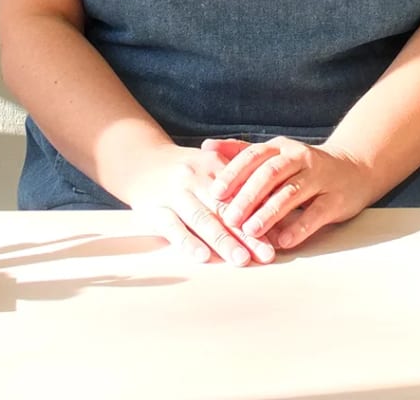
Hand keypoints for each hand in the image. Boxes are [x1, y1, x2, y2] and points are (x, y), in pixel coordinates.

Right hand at [125, 141, 276, 266]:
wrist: (141, 161)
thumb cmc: (185, 170)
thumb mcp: (210, 164)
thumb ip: (238, 184)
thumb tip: (273, 211)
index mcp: (211, 164)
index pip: (240, 192)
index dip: (259, 214)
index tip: (278, 236)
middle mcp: (193, 177)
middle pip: (223, 208)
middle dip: (246, 233)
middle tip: (266, 254)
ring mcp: (173, 193)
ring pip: (200, 218)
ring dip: (222, 240)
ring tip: (241, 259)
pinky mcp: (154, 210)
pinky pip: (172, 228)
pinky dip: (188, 242)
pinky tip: (202, 255)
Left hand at [200, 137, 374, 250]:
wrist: (354, 168)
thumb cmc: (302, 165)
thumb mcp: (275, 153)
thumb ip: (242, 152)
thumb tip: (206, 147)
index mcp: (279, 147)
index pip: (253, 156)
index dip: (233, 173)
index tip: (214, 192)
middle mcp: (298, 158)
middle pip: (269, 175)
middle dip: (247, 197)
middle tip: (228, 217)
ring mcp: (319, 178)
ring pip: (290, 194)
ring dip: (268, 213)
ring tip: (250, 230)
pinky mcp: (336, 199)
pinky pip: (316, 213)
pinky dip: (299, 227)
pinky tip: (283, 241)